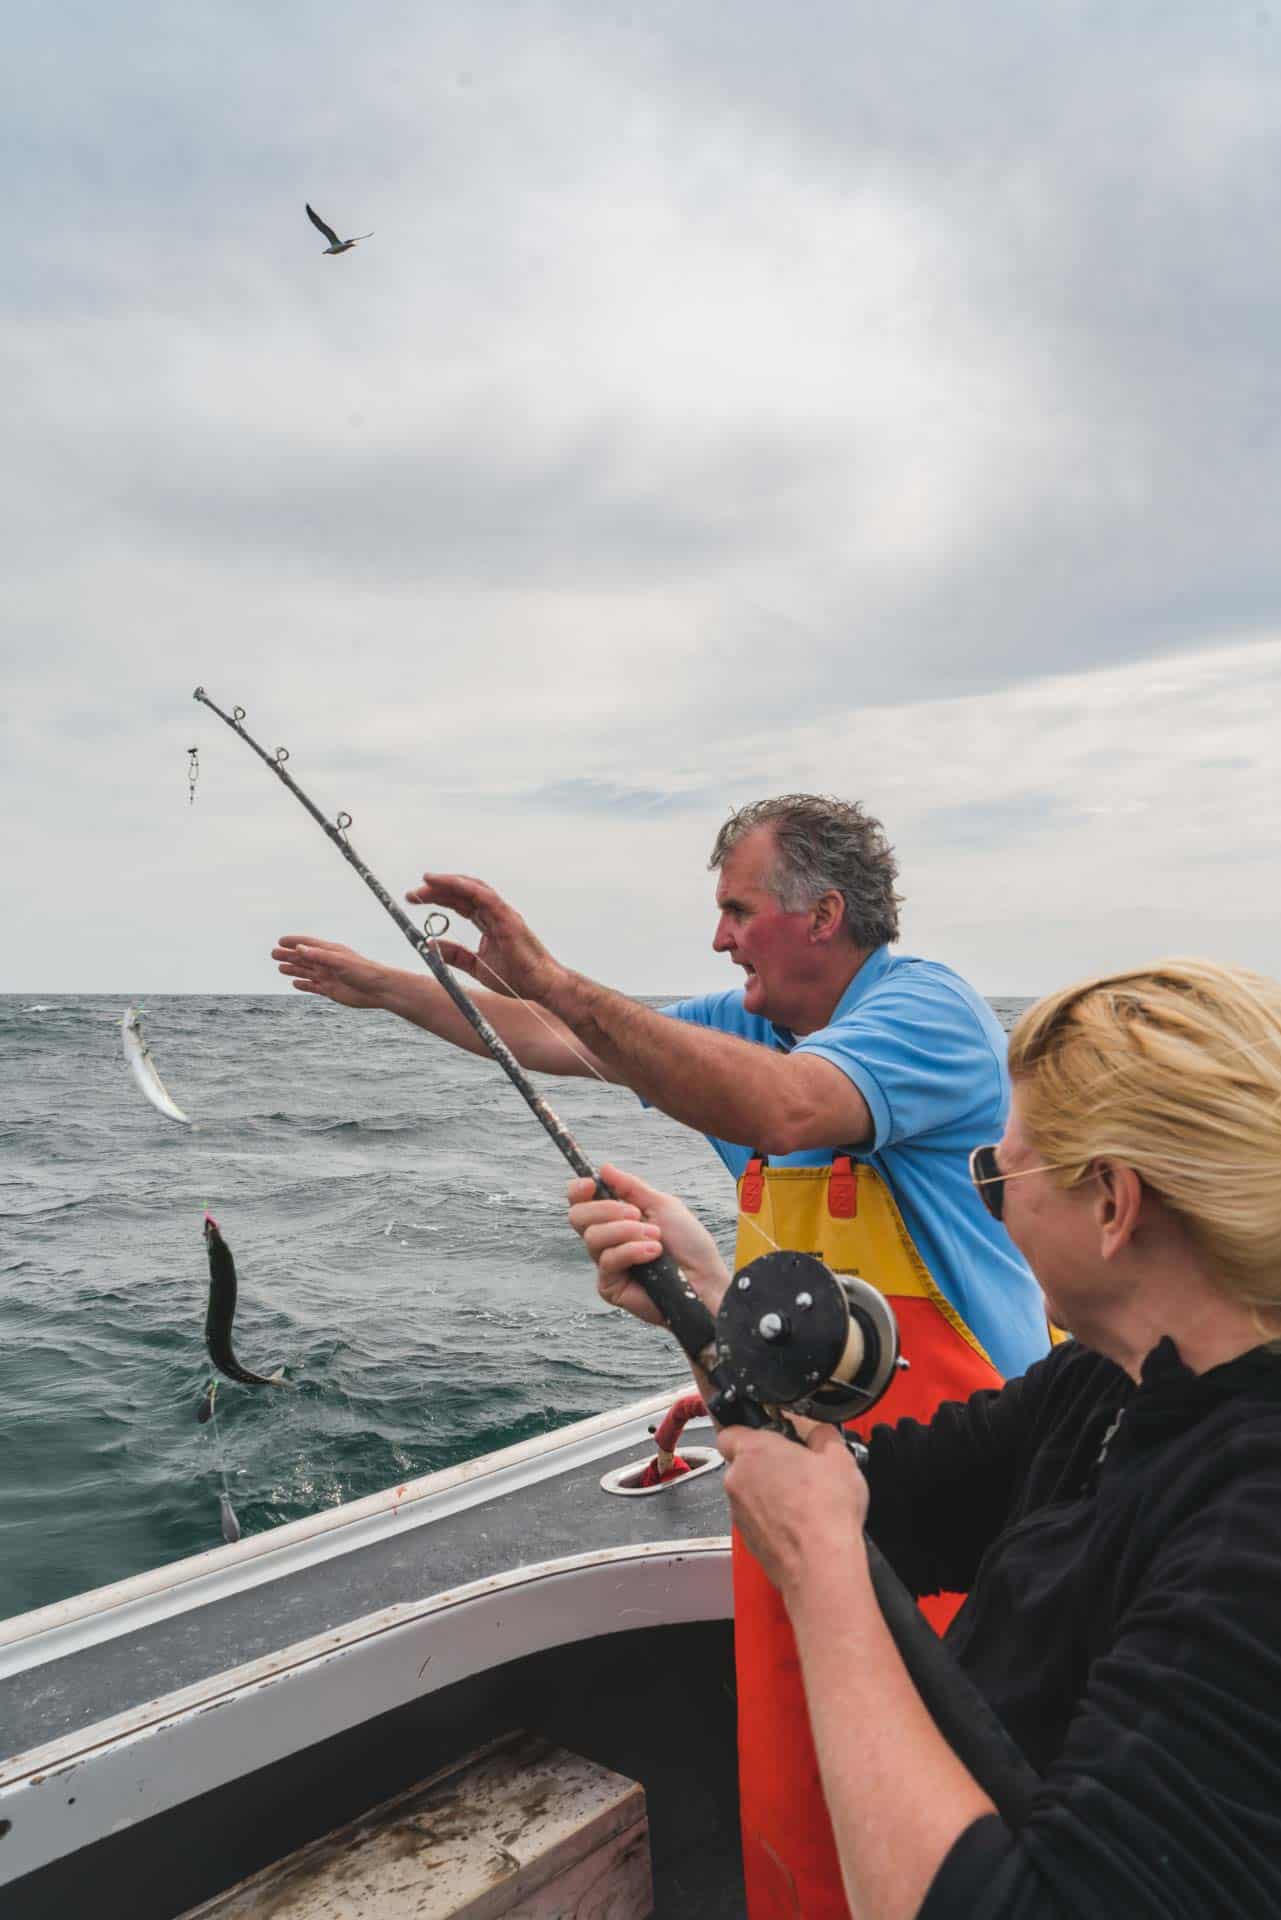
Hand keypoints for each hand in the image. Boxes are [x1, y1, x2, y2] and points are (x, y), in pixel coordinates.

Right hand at [272, 936, 390, 1008]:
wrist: (378, 990)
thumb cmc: (363, 971)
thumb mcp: (339, 961)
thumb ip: (319, 955)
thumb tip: (299, 949)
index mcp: (331, 952)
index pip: (309, 945)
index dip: (294, 942)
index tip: (280, 941)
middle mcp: (328, 963)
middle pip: (304, 958)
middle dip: (289, 956)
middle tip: (273, 954)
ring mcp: (329, 977)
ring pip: (307, 972)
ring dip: (293, 969)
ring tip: (279, 967)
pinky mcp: (331, 990)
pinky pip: (313, 987)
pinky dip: (304, 985)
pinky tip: (295, 983)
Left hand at [405, 873, 562, 1002]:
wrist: (540, 986)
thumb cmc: (516, 977)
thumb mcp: (477, 966)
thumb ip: (455, 955)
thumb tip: (431, 944)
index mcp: (489, 922)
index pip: (460, 903)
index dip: (438, 898)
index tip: (415, 899)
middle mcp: (495, 913)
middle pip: (462, 893)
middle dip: (437, 889)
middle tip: (412, 894)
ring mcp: (503, 913)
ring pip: (473, 888)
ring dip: (448, 883)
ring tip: (426, 881)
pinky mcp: (508, 918)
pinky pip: (485, 896)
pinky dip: (466, 887)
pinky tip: (448, 883)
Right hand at [567, 1162, 730, 1326]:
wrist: (704, 1279)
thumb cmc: (689, 1244)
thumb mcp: (662, 1205)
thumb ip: (631, 1187)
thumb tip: (604, 1168)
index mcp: (615, 1218)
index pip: (581, 1202)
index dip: (578, 1191)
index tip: (591, 1184)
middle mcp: (606, 1240)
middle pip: (578, 1217)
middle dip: (606, 1209)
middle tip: (637, 1214)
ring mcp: (607, 1264)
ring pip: (593, 1238)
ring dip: (627, 1232)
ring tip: (656, 1237)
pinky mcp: (609, 1286)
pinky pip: (608, 1261)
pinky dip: (632, 1251)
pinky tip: (653, 1254)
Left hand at [718, 1423, 868, 1600]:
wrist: (821, 1565)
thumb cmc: (824, 1513)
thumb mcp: (839, 1457)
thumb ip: (823, 1436)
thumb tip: (821, 1434)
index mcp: (753, 1451)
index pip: (731, 1430)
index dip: (750, 1431)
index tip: (770, 1436)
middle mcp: (738, 1480)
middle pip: (744, 1463)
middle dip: (768, 1465)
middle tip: (798, 1469)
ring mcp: (740, 1513)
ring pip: (750, 1494)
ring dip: (770, 1494)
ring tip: (804, 1500)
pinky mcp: (748, 1540)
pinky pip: (757, 1521)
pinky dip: (773, 1520)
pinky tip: (800, 1523)